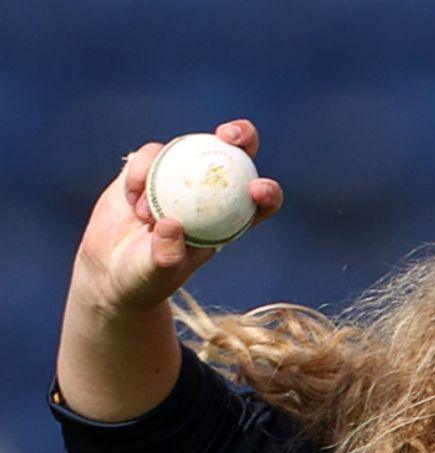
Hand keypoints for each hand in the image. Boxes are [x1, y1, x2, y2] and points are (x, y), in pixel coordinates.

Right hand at [69, 119, 283, 316]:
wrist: (110, 269)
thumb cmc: (143, 278)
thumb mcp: (154, 273)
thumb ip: (165, 255)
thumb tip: (172, 225)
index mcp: (228, 222)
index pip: (260, 202)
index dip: (268, 191)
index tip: (257, 188)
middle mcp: (208, 195)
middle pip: (236, 156)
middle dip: (241, 136)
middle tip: (228, 135)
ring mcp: (178, 178)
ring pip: (187, 149)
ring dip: (166, 169)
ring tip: (144, 214)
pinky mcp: (146, 170)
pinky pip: (148, 157)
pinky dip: (138, 172)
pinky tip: (130, 199)